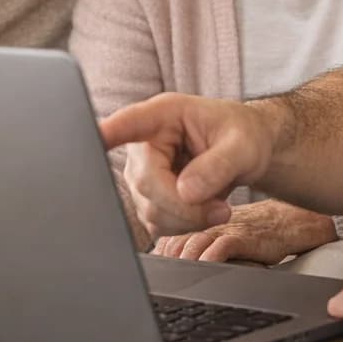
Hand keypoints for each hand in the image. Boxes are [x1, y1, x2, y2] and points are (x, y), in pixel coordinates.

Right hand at [102, 93, 281, 236]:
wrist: (246, 152)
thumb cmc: (243, 136)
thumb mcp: (243, 145)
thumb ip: (217, 165)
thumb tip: (186, 192)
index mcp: (163, 115)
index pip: (130, 123)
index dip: (111, 132)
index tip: (96, 136)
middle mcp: (143, 143)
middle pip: (146, 184)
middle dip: (186, 206)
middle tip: (222, 209)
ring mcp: (141, 173)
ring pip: (150, 211)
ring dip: (188, 219)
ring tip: (218, 206)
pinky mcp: (147, 198)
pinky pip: (157, 224)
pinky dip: (184, 226)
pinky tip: (203, 212)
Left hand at [152, 200, 337, 264]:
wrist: (289, 221)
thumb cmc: (253, 231)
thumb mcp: (221, 235)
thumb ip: (196, 245)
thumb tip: (168, 264)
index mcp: (200, 222)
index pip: (167, 239)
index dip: (157, 258)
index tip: (152, 275)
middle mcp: (209, 224)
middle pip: (175, 243)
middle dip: (165, 264)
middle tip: (158, 281)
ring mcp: (226, 229)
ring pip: (194, 244)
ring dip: (181, 263)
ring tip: (174, 279)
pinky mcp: (245, 237)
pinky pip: (222, 246)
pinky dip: (209, 259)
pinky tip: (202, 269)